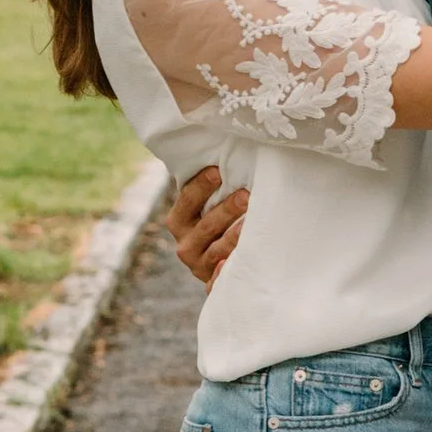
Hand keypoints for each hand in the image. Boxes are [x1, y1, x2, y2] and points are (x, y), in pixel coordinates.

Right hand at [168, 163, 248, 289]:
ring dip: (234, 237)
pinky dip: (225, 274)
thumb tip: (227, 148)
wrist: (225, 267)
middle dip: (226, 210)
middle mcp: (185, 245)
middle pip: (206, 225)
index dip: (202, 185)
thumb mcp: (209, 207)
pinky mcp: (212, 283)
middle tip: (246, 195)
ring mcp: (199, 266)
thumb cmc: (221, 223)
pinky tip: (235, 263)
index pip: (187, 199)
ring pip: (217, 251)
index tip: (219, 171)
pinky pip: (218, 281)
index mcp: (179, 221)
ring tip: (253, 223)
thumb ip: (212, 189)